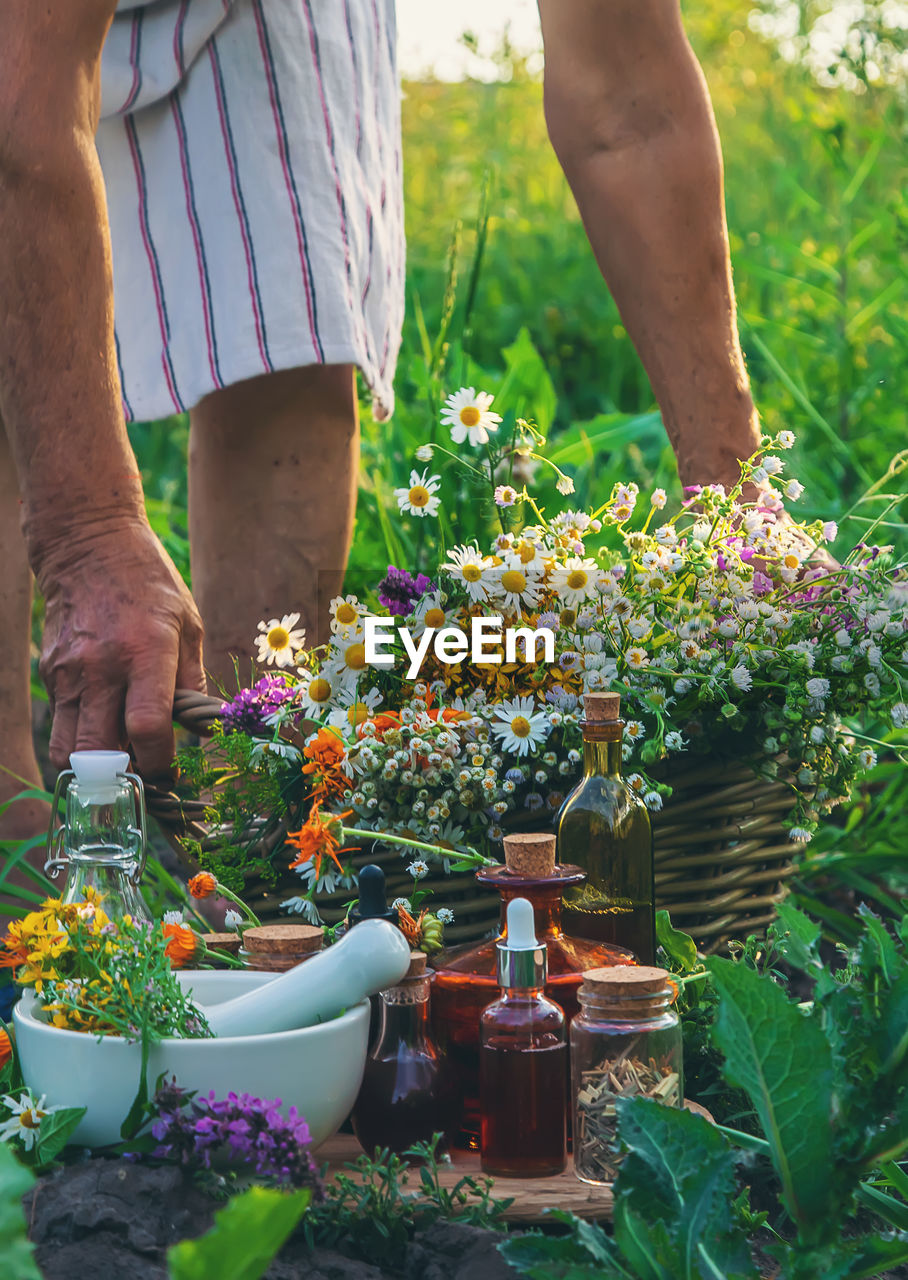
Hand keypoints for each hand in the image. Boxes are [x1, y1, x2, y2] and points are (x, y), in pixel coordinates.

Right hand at [35, 517, 205, 778]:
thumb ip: (192, 680)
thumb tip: (202, 728)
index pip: (147, 727)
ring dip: (95, 763)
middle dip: (123, 773)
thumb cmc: (149, 584)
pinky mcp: (49, 674)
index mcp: (146, 652)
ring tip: (120, 754)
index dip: (160, 761)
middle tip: (142, 771)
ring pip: (68, 748)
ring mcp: (70, 672)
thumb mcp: (188, 623)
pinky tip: (104, 722)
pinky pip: (62, 723)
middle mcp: (102, 667)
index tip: (171, 770)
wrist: (88, 546)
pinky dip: (81, 736)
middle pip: (99, 750)